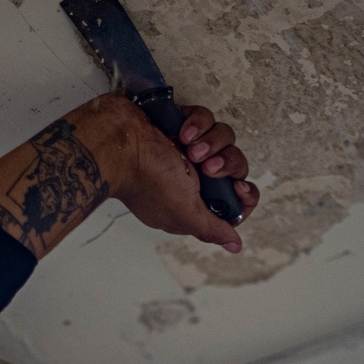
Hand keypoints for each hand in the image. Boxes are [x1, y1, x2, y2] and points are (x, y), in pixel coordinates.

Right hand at [74, 97, 259, 253]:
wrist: (118, 143)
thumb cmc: (147, 182)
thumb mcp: (185, 214)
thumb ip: (212, 229)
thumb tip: (235, 245)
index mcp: (196, 202)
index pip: (236, 200)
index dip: (244, 194)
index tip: (238, 187)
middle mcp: (194, 177)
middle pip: (235, 166)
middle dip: (227, 164)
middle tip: (207, 167)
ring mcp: (188, 148)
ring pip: (224, 138)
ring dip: (211, 141)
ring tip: (189, 147)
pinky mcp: (181, 122)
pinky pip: (206, 118)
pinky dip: (196, 123)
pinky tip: (180, 132)